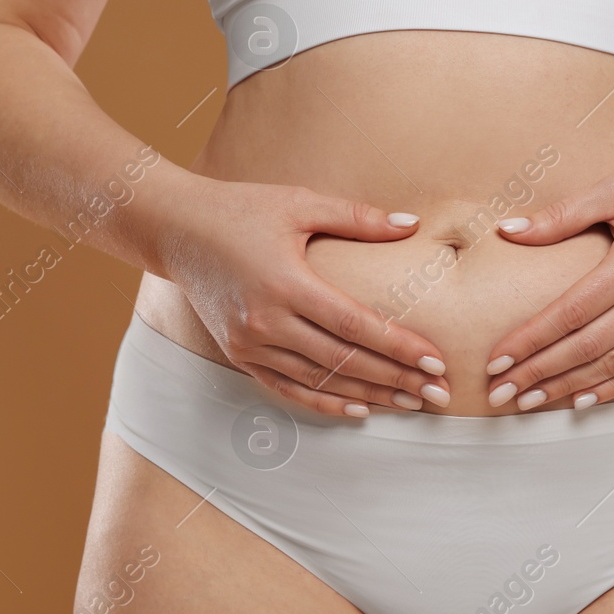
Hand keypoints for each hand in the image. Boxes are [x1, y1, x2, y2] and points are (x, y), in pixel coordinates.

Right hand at [165, 178, 450, 417]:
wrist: (176, 229)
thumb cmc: (242, 209)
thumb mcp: (299, 203)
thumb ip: (356, 217)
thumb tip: (411, 225)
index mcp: (285, 282)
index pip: (354, 324)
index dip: (399, 346)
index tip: (436, 361)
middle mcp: (265, 321)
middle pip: (343, 360)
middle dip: (395, 379)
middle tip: (437, 394)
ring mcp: (248, 344)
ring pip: (319, 381)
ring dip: (368, 396)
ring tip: (410, 404)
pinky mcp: (239, 355)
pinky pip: (288, 388)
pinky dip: (324, 402)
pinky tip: (358, 410)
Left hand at [483, 147, 613, 410]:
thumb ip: (561, 216)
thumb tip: (506, 231)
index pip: (570, 313)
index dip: (530, 341)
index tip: (496, 361)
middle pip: (587, 347)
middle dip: (539, 373)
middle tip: (499, 394)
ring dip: (568, 386)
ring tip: (530, 401)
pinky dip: (613, 386)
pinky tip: (582, 399)